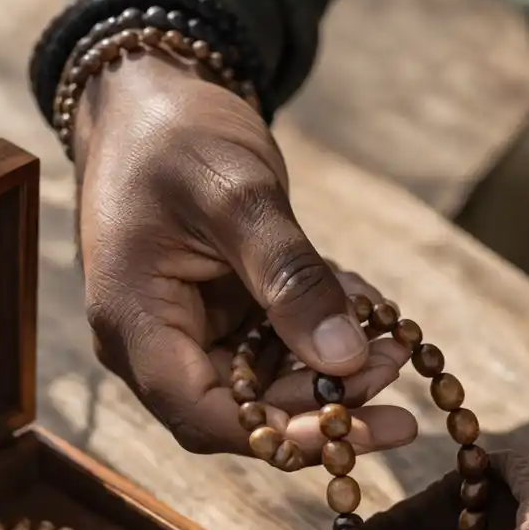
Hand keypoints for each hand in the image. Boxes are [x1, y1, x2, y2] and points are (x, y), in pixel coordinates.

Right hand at [71, 53, 415, 458]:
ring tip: (394, 344)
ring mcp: (187, 331)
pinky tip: (370, 313)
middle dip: (319, 406)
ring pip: (264, 387)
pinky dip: (322, 337)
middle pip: (240, 413)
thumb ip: (291, 278)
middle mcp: (153, 344)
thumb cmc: (175, 135)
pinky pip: (275, 348)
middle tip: (394, 379)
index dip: (277, 434)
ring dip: (330, 375)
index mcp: (134, 324)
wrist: (152, 95)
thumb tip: (345, 361)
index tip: (350, 429)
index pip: (202, 415)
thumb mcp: (238, 195)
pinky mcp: (219, 315)